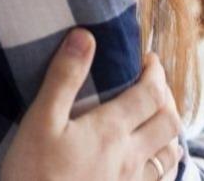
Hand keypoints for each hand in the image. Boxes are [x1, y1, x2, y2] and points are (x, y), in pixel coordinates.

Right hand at [2, 29, 183, 180]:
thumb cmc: (34, 173)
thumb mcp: (41, 121)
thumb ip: (64, 78)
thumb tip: (85, 36)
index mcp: (111, 129)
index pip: (150, 93)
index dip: (155, 72)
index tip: (149, 59)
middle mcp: (131, 155)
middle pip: (169, 121)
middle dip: (167, 98)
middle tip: (153, 86)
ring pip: (169, 153)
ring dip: (169, 131)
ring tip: (159, 120)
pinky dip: (165, 164)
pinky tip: (155, 163)